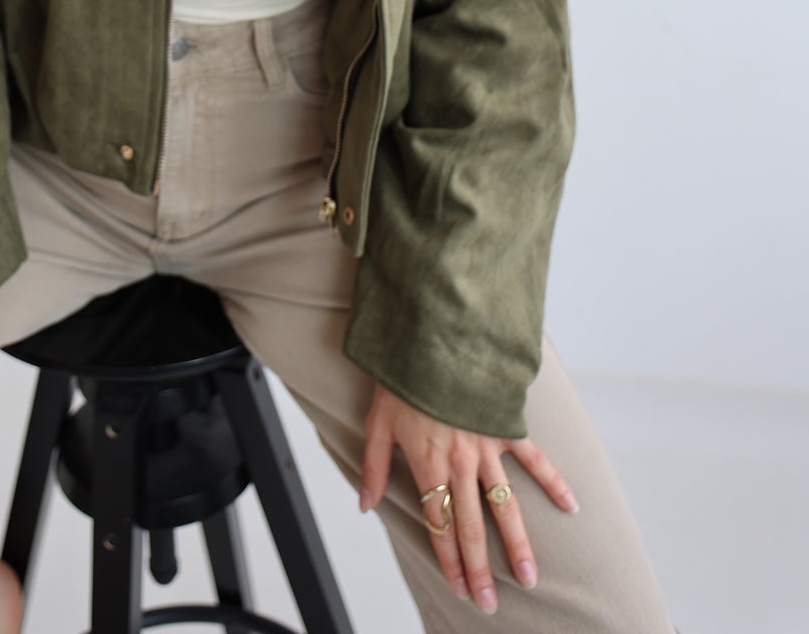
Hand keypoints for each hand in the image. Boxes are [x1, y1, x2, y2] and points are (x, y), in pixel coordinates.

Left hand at [360, 382, 577, 613]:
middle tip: (491, 603)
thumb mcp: (376, 422)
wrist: (432, 335)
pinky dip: (554, 482)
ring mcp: (486, 446)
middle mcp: (460, 462)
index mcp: (428, 463)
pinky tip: (572, 507)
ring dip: (517, 543)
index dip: (449, 560)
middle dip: (481, 568)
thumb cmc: (402, 378)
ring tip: (530, 577)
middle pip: (472, 526)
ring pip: (504, 505)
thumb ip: (373, 467)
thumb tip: (365, 505)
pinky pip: (534, 459)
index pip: (440, 524)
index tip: (459, 590)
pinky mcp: (507, 426)